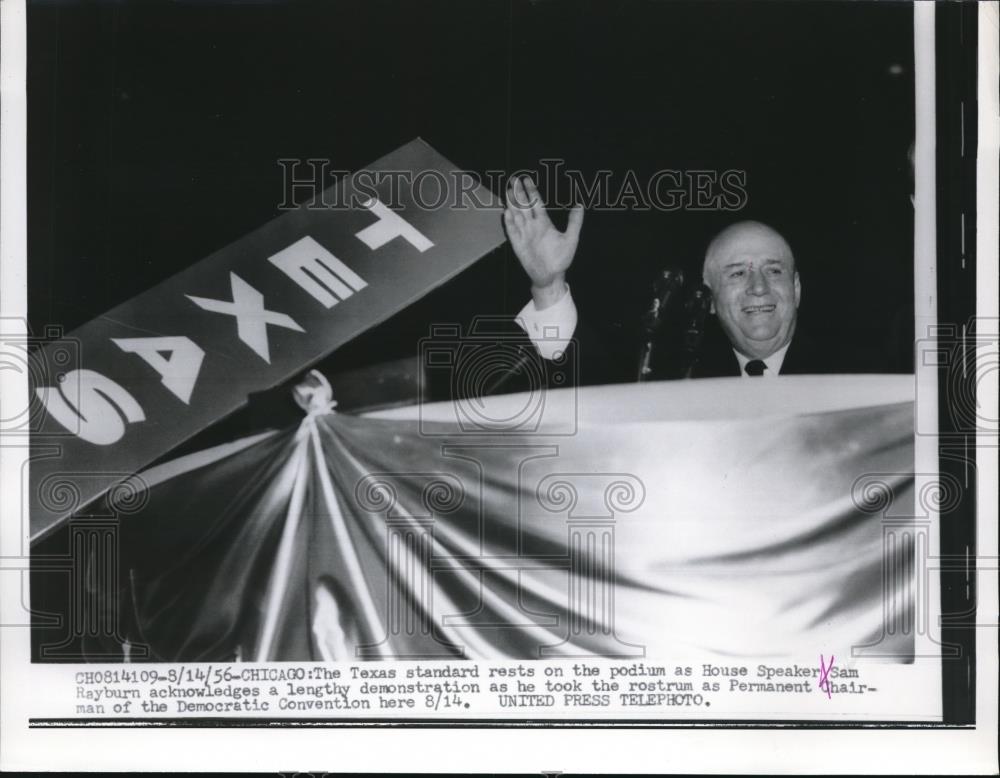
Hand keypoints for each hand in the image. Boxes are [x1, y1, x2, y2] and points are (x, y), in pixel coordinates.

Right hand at [504, 176, 583, 309]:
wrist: (552, 275)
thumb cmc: (561, 258)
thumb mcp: (571, 239)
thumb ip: (575, 222)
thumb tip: (580, 205)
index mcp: (544, 222)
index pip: (536, 203)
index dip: (531, 191)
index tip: (527, 179)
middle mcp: (532, 226)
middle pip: (524, 206)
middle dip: (519, 193)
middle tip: (514, 179)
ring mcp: (525, 234)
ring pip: (517, 215)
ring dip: (512, 204)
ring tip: (508, 191)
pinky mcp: (519, 245)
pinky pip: (513, 231)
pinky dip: (510, 222)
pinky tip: (507, 212)